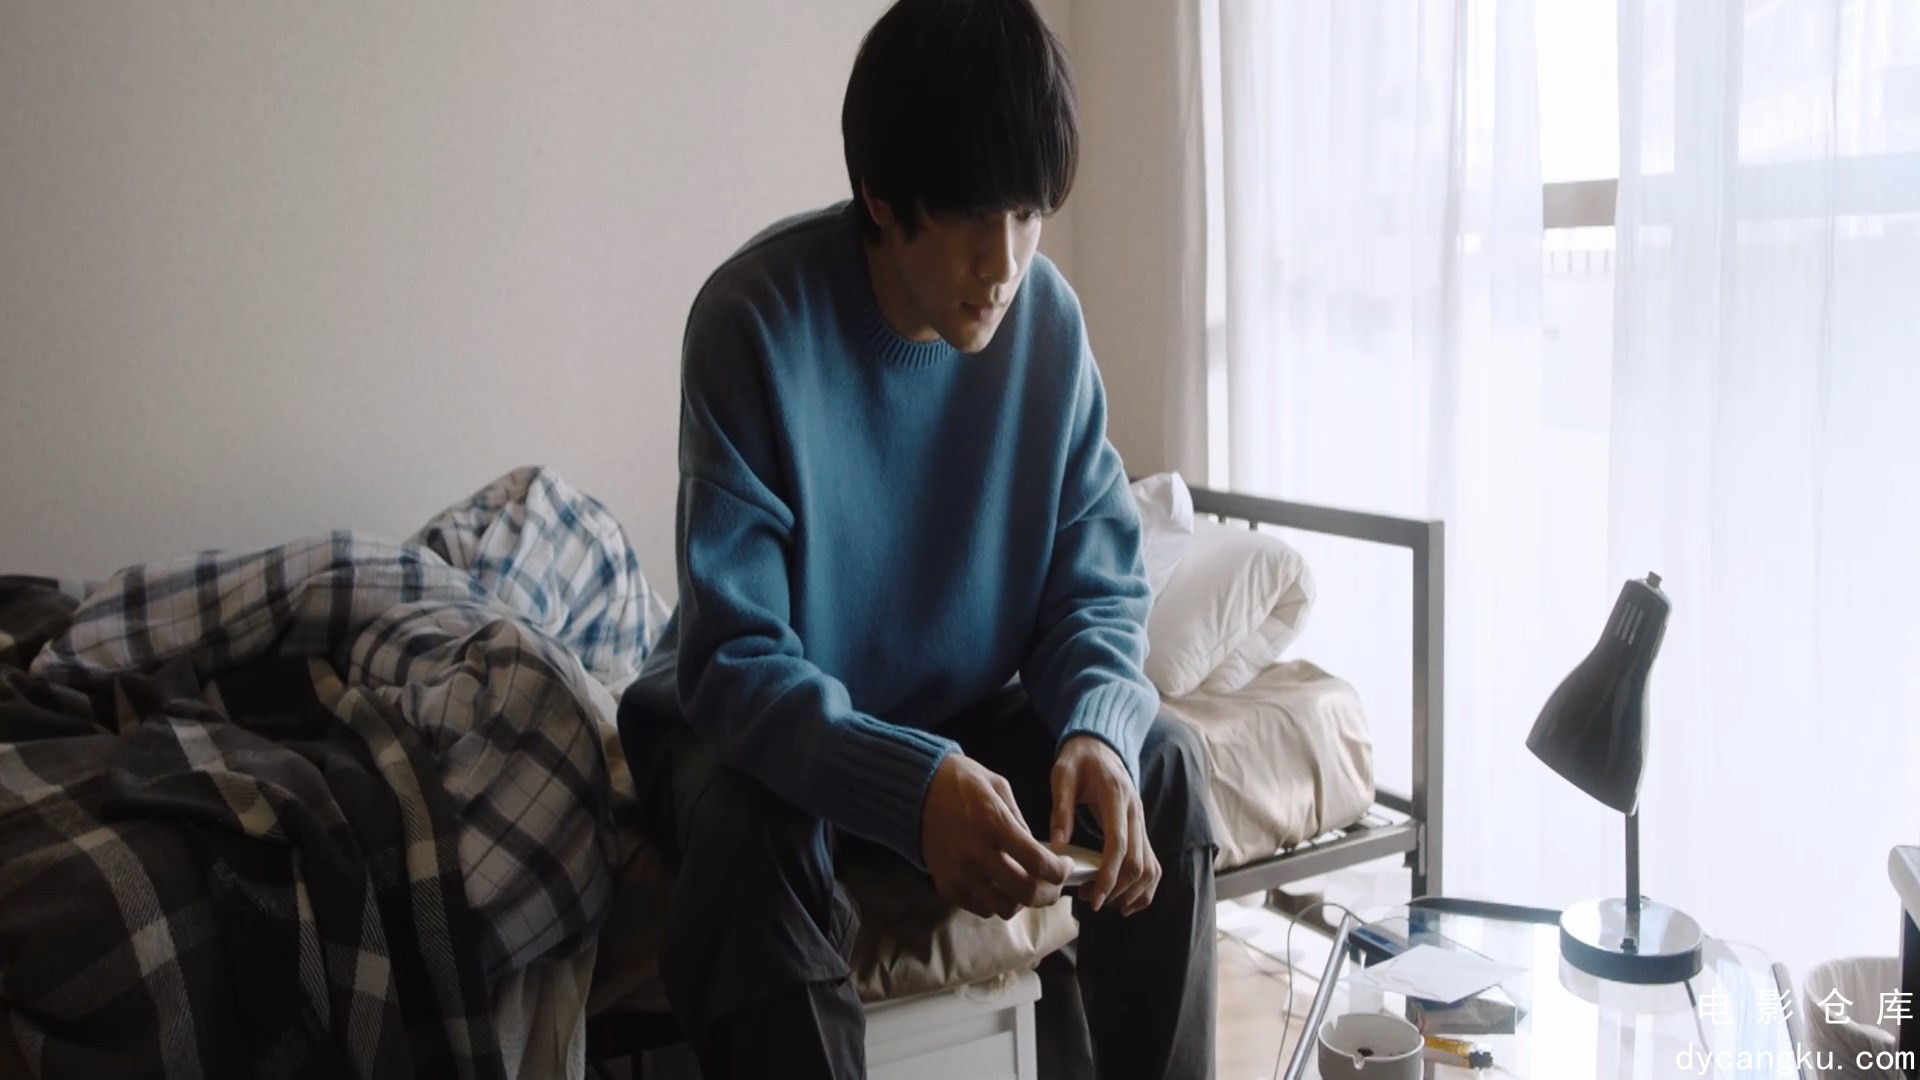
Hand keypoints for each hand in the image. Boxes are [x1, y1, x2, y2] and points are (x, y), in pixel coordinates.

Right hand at [922, 753, 1071, 919]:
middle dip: (1049, 893)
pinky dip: (997, 902)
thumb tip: (1039, 853)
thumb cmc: (962, 782)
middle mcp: (976, 854)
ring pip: (1005, 908)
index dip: (1060, 872)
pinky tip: (1000, 885)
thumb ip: (1021, 823)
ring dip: (1022, 901)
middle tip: (1053, 884)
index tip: (1065, 866)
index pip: (1038, 863)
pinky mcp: (946, 886)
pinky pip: (981, 909)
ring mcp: (959, 874)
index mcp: (994, 824)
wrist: (917, 790)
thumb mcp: (999, 787)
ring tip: (1025, 885)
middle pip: (1026, 893)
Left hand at [1051, 735, 1158, 915]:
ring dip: (1132, 892)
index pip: (1119, 845)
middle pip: (1138, 862)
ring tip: (1105, 904)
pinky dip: (1143, 887)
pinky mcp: (1141, 830)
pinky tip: (1124, 900)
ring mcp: (1141, 822)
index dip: (1109, 875)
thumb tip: (1057, 848)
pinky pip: (1152, 864)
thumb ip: (1061, 810)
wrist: (1100, 745)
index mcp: (1116, 798)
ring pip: (1150, 867)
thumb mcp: (1062, 776)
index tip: (1093, 898)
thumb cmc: (1078, 760)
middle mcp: (1135, 813)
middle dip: (1117, 889)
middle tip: (1090, 902)